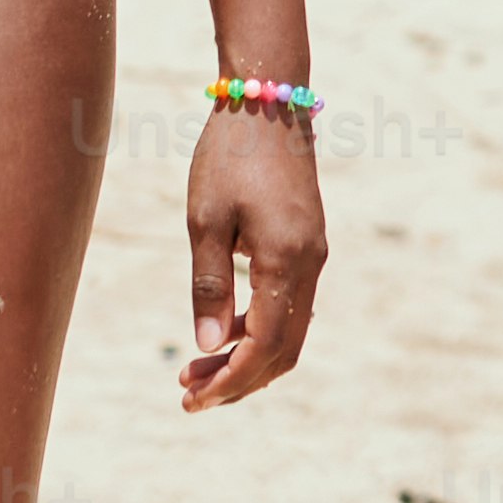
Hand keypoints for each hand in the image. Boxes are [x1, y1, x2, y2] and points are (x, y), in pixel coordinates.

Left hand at [174, 101, 326, 410]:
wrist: (268, 103)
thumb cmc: (229, 157)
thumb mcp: (204, 220)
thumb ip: (209, 285)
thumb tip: (207, 348)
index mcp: (286, 261)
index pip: (263, 345)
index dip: (230, 380)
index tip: (191, 399)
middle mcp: (310, 265)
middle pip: (284, 350)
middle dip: (239, 380)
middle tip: (188, 395)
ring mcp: (313, 256)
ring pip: (289, 331)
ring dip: (247, 358)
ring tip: (196, 370)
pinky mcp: (306, 245)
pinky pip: (289, 306)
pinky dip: (257, 329)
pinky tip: (221, 329)